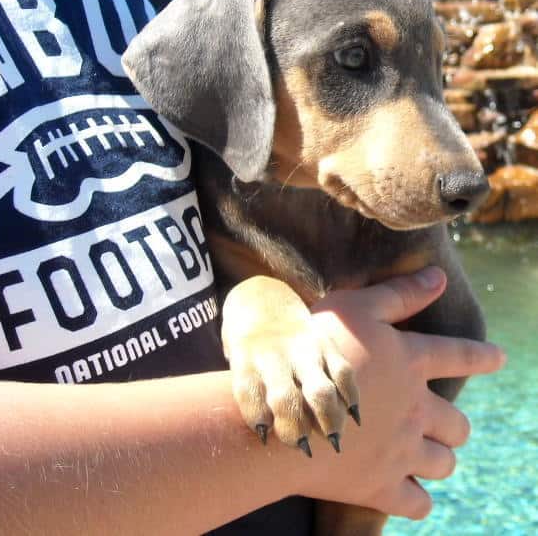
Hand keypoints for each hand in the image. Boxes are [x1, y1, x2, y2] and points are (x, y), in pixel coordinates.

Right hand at [290, 268, 504, 519]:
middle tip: (437, 422)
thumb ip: (399, 294)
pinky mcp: (379, 486)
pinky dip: (416, 498)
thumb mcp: (354, 308)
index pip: (459, 356)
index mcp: (410, 363)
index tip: (500, 358)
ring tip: (423, 453)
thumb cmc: (312, 349)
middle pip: (457, 425)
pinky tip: (407, 488)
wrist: (281, 408)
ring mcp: (400, 451)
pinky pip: (416, 504)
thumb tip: (438, 277)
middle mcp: (415, 409)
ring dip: (437, 458)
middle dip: (453, 424)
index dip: (482, 356)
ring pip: (442, 464)